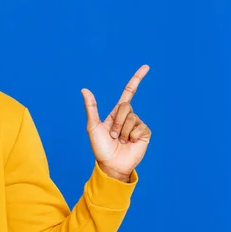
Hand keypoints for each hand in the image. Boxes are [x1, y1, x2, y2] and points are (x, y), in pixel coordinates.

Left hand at [81, 65, 151, 181]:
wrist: (111, 164)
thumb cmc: (100, 147)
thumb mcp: (93, 127)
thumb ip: (91, 108)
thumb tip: (84, 89)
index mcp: (116, 113)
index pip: (129, 92)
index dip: (137, 79)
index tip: (146, 67)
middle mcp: (128, 117)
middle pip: (125, 107)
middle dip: (116, 122)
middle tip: (112, 135)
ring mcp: (137, 125)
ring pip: (131, 118)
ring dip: (122, 131)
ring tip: (119, 141)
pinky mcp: (145, 133)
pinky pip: (139, 127)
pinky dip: (131, 136)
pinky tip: (129, 143)